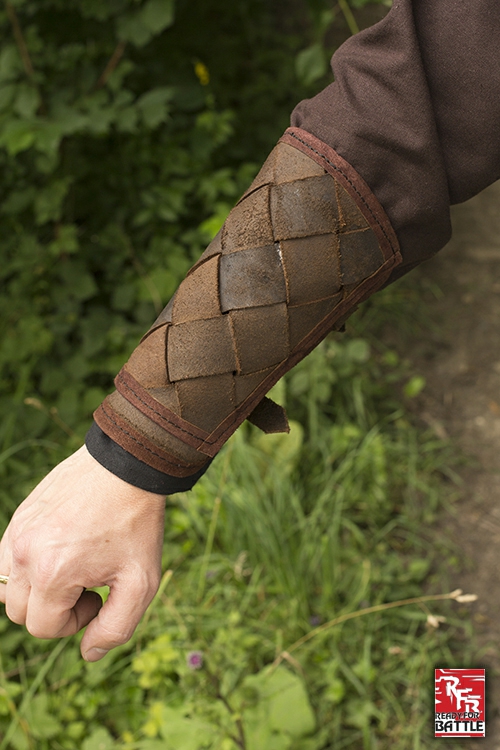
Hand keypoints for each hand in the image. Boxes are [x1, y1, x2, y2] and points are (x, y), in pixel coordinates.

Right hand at [0, 445, 165, 660]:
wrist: (127, 467)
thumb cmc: (136, 523)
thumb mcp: (141, 581)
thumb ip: (116, 628)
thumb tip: (89, 652)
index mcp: (51, 574)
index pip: (42, 627)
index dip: (73, 622)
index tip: (98, 596)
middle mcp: (25, 553)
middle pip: (19, 611)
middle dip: (54, 608)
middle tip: (88, 582)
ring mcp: (18, 530)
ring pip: (8, 585)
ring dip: (36, 588)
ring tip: (72, 567)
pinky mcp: (21, 514)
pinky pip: (8, 556)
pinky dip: (28, 564)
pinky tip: (62, 549)